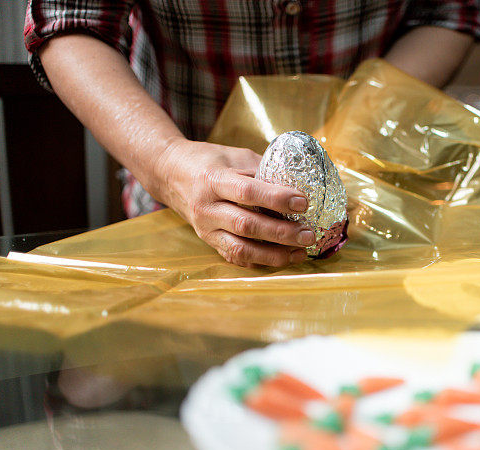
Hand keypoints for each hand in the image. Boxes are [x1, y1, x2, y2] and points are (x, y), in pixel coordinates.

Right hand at [154, 138, 315, 266]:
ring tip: (301, 251)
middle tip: (309, 233)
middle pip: (247, 226)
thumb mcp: (236, 157)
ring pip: (241, 250)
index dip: (277, 199)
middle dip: (281, 233)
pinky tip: (284, 258)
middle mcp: (207, 209)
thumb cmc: (211, 162)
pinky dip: (262, 261)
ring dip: (274, 254)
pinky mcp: (210, 243)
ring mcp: (206, 230)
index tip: (303, 202)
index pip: (248, 192)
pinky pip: (237, 259)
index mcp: (214, 181)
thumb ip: (264, 171)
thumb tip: (302, 183)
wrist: (171, 173)